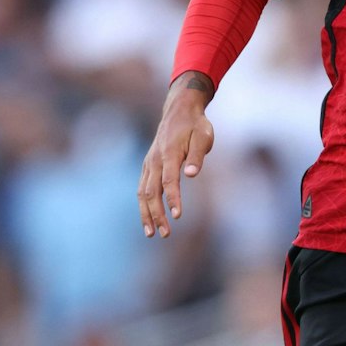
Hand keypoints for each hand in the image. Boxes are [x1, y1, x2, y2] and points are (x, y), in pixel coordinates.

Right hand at [137, 74, 214, 238]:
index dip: (173, 199)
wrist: (179, 110)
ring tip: (152, 234)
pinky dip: (143, 206)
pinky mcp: (148, 167)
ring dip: (146, 214)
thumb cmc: (195, 125)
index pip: (169, 180)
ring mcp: (149, 164)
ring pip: (142, 193)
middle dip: (157, 214)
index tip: (178, 216)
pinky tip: (148, 220)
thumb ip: (197, 156)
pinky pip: (142, 189)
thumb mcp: (203, 136)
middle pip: (151, 192)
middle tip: (166, 234)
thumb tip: (191, 174)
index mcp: (169, 153)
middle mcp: (155, 160)